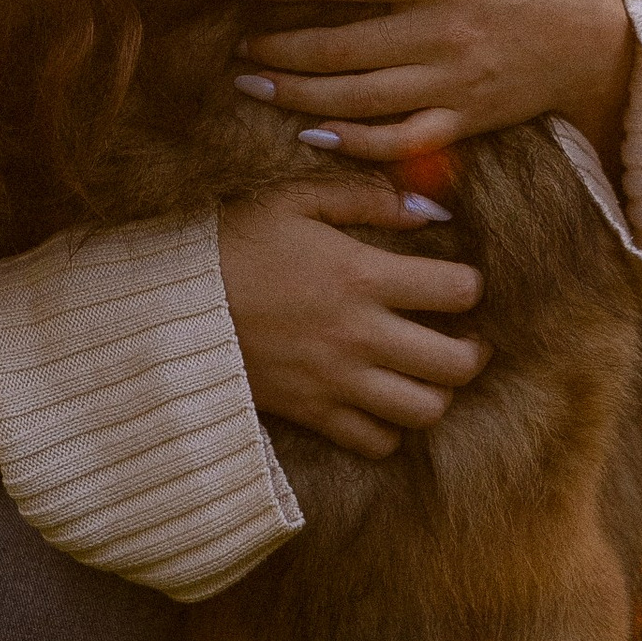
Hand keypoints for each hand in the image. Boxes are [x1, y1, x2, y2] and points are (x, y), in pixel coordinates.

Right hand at [217, 175, 487, 460]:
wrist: (169, 302)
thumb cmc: (233, 241)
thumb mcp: (293, 199)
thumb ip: (364, 198)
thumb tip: (427, 208)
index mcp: (362, 275)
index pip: (458, 291)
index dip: (469, 285)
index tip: (456, 283)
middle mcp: (359, 335)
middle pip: (456, 365)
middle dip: (472, 351)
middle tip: (463, 337)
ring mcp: (337, 382)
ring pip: (425, 411)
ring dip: (437, 393)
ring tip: (426, 373)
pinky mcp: (312, 413)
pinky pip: (376, 442)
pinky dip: (389, 428)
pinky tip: (380, 399)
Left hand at [230, 0, 635, 167]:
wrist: (592, 38)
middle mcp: (442, 31)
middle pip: (340, 48)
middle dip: (278, 51)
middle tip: (237, 50)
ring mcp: (452, 81)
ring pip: (359, 99)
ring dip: (296, 97)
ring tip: (252, 87)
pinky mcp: (464, 120)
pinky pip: (399, 142)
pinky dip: (353, 144)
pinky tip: (312, 135)